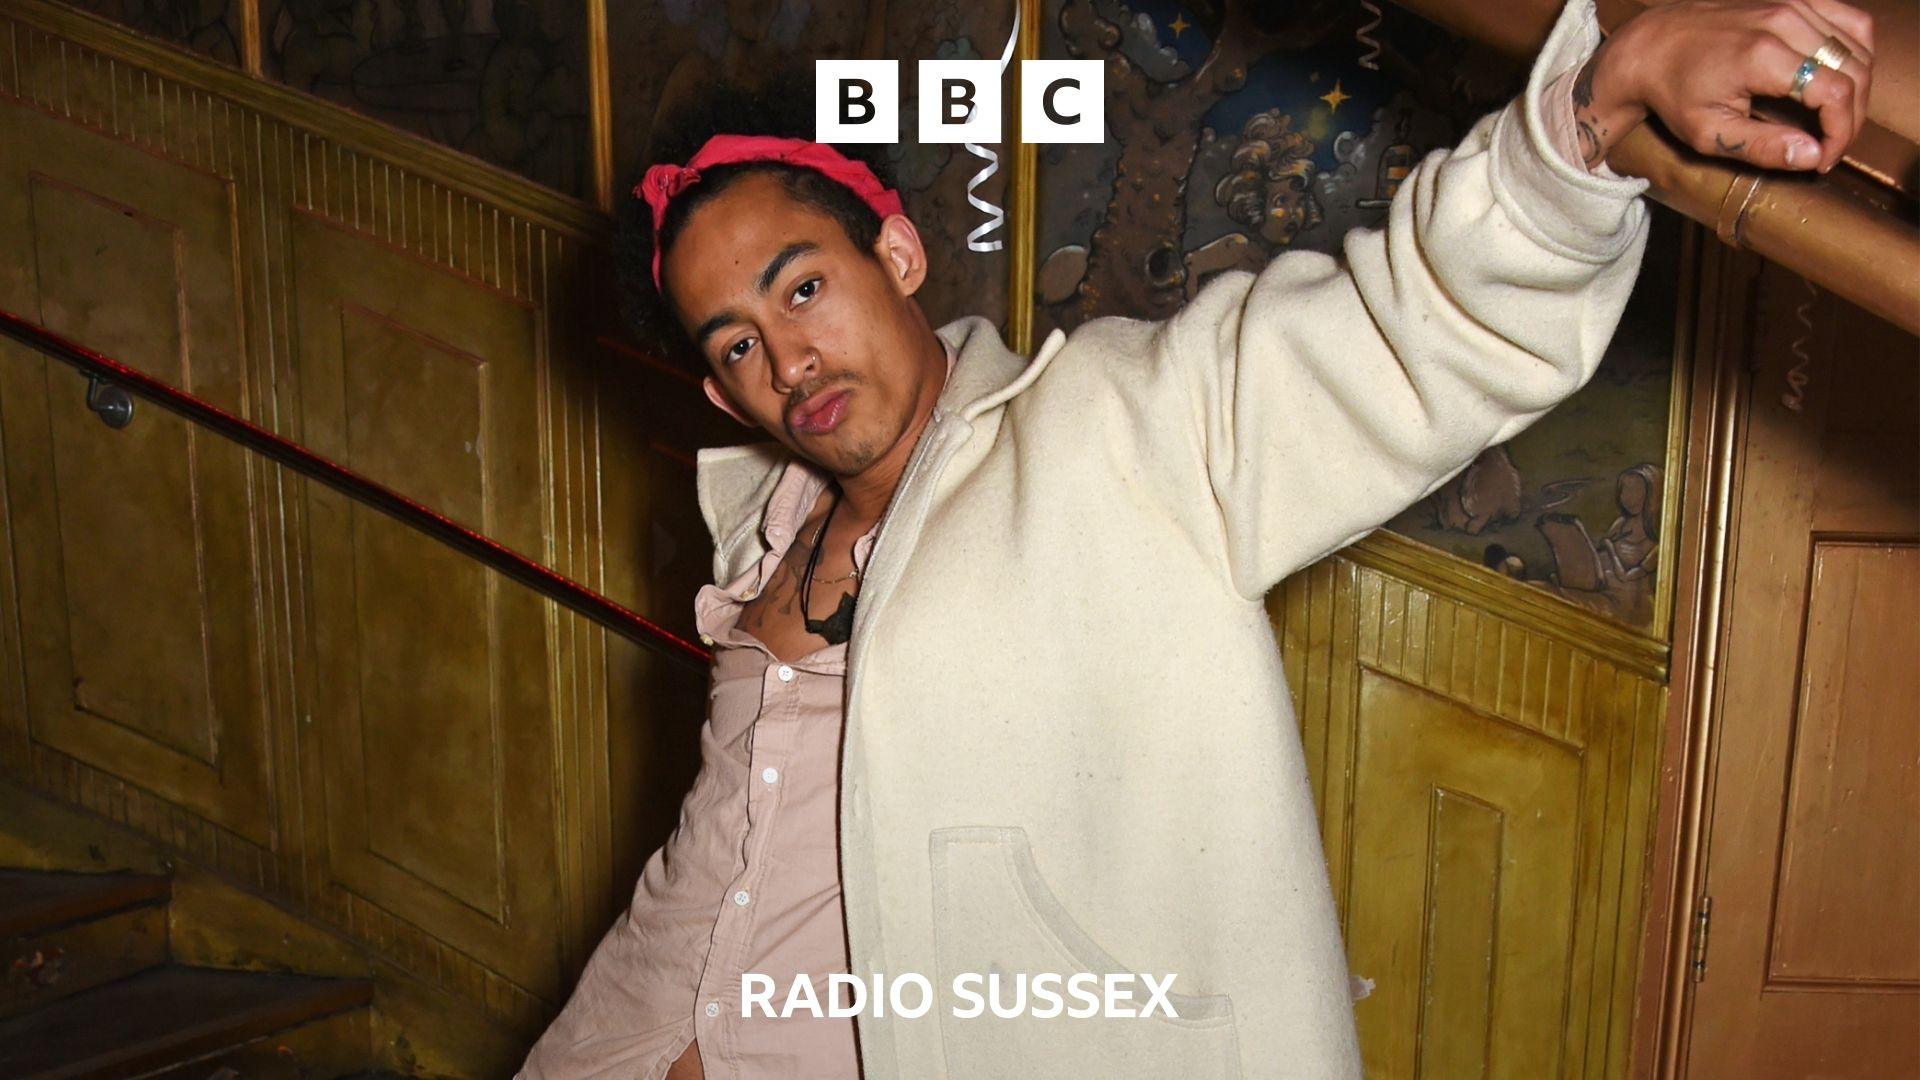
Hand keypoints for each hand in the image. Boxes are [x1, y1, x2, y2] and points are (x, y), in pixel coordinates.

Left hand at [1573, 0, 1874, 173]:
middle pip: (1854, 68)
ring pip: (1858, 43)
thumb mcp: (1708, 133)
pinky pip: (1847, 20)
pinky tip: (1841, 77)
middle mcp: (1784, 21)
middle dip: (1852, 115)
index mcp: (1763, 56)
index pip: (1835, 93)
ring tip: (1836, 118)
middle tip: (1831, 145)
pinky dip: (1855, 51)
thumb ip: (1762, 147)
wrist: (1651, 46)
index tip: (1824, 159)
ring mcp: (1792, 3)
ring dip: (1858, 85)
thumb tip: (1812, 156)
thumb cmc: (1674, 93)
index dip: (1841, 132)